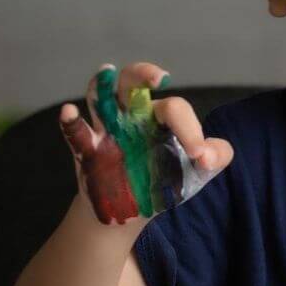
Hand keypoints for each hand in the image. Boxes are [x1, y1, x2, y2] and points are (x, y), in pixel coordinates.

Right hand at [59, 63, 233, 224]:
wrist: (134, 212)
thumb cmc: (167, 181)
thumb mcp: (198, 170)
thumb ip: (216, 156)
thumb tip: (206, 155)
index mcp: (161, 116)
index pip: (174, 109)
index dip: (190, 129)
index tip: (200, 157)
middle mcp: (133, 116)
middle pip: (131, 81)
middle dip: (143, 73)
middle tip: (160, 79)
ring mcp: (107, 130)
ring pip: (100, 96)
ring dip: (102, 84)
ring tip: (106, 74)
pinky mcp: (87, 151)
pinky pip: (76, 131)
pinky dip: (71, 121)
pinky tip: (69, 112)